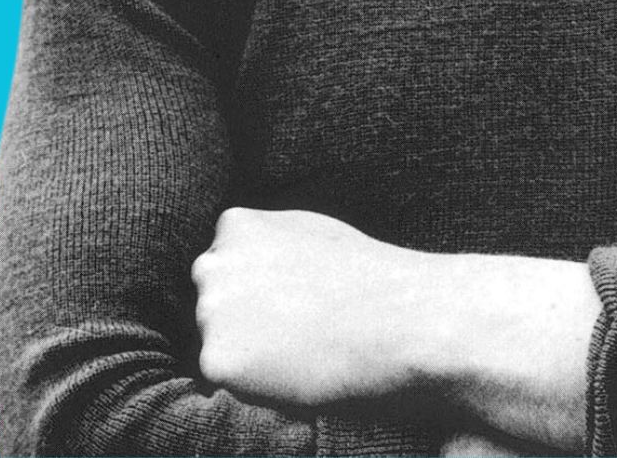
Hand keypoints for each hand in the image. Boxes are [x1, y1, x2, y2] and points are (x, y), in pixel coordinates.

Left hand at [193, 209, 594, 449]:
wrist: (406, 321)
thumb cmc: (374, 280)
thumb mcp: (314, 234)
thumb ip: (273, 242)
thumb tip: (256, 254)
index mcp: (234, 226)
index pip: (227, 270)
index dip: (263, 296)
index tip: (299, 306)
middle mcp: (211, 264)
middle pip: (214, 307)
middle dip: (246, 323)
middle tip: (302, 337)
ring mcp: (210, 311)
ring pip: (220, 346)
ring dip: (253, 357)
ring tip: (307, 354)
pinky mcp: (217, 360)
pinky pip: (230, 387)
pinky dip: (260, 391)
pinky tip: (299, 376)